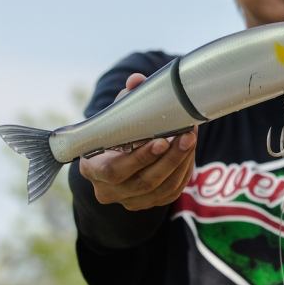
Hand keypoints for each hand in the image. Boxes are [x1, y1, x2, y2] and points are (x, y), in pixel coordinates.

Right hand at [78, 72, 197, 210]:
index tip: (161, 140)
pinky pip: (172, 191)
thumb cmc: (112, 133)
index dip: (139, 158)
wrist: (113, 157)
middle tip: (186, 135)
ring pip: (162, 188)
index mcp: (92, 169)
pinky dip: (183, 171)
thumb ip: (125, 99)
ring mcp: (129, 201)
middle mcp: (108, 191)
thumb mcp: (113, 116)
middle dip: (170, 158)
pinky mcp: (149, 204)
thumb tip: (137, 81)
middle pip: (144, 181)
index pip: (114, 170)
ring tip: (191, 138)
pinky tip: (189, 151)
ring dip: (181, 162)